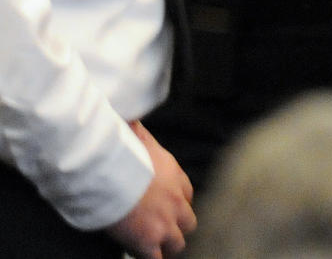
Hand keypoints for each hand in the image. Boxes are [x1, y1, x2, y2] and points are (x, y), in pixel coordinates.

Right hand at [106, 122, 195, 257]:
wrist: (112, 174)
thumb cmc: (123, 152)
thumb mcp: (136, 135)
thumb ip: (138, 131)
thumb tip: (132, 116)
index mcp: (175, 175)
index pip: (188, 193)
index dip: (178, 201)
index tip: (168, 205)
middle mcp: (176, 200)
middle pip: (189, 221)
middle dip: (178, 226)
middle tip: (163, 230)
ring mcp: (165, 224)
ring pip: (178, 243)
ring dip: (167, 245)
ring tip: (155, 246)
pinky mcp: (150, 242)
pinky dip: (151, 258)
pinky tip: (141, 255)